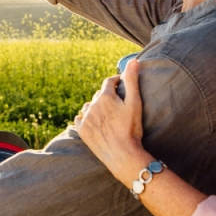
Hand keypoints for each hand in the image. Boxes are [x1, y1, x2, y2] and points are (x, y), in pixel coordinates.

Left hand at [75, 58, 146, 185]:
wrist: (123, 155)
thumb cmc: (131, 129)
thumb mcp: (135, 103)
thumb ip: (132, 80)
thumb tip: (133, 60)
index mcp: (104, 96)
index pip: (109, 82)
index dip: (116, 82)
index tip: (121, 83)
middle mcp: (92, 105)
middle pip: (99, 94)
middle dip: (107, 95)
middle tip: (117, 102)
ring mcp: (85, 118)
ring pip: (90, 106)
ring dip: (96, 106)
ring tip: (106, 113)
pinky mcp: (82, 130)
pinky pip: (80, 118)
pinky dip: (87, 118)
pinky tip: (94, 122)